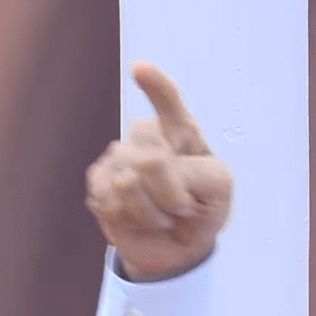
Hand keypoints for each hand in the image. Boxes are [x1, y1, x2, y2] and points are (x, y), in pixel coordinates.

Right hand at [86, 62, 232, 280]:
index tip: (139, 69)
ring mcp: (118, 157)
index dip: (156, 87)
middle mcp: (148, 138)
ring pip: (127, 184)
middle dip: (171, 194)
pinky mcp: (98, 181)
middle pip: (150, 158)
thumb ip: (190, 171)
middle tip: (182, 206)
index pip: (170, 104)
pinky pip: (108, 201)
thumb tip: (139, 169)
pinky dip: (130, 220)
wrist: (178, 246)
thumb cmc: (202, 209)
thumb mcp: (218, 188)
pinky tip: (139, 219)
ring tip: (162, 214)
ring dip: (152, 212)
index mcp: (182, 132)